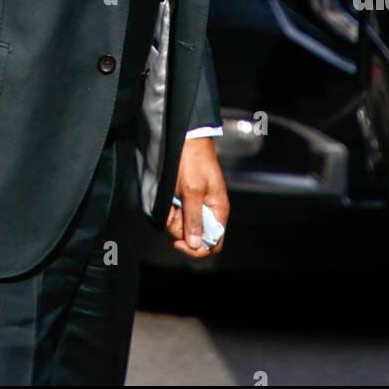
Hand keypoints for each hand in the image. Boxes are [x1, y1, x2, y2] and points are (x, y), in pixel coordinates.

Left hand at [166, 138, 228, 259]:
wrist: (187, 140)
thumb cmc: (194, 161)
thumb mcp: (193, 190)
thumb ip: (194, 218)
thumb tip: (196, 245)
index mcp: (219, 211)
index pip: (214, 243)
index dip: (197, 249)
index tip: (179, 243)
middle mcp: (210, 211)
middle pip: (195, 236)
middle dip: (180, 228)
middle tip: (173, 210)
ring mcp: (198, 206)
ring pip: (184, 226)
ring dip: (174, 217)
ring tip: (172, 200)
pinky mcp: (188, 200)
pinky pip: (179, 214)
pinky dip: (171, 210)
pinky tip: (170, 198)